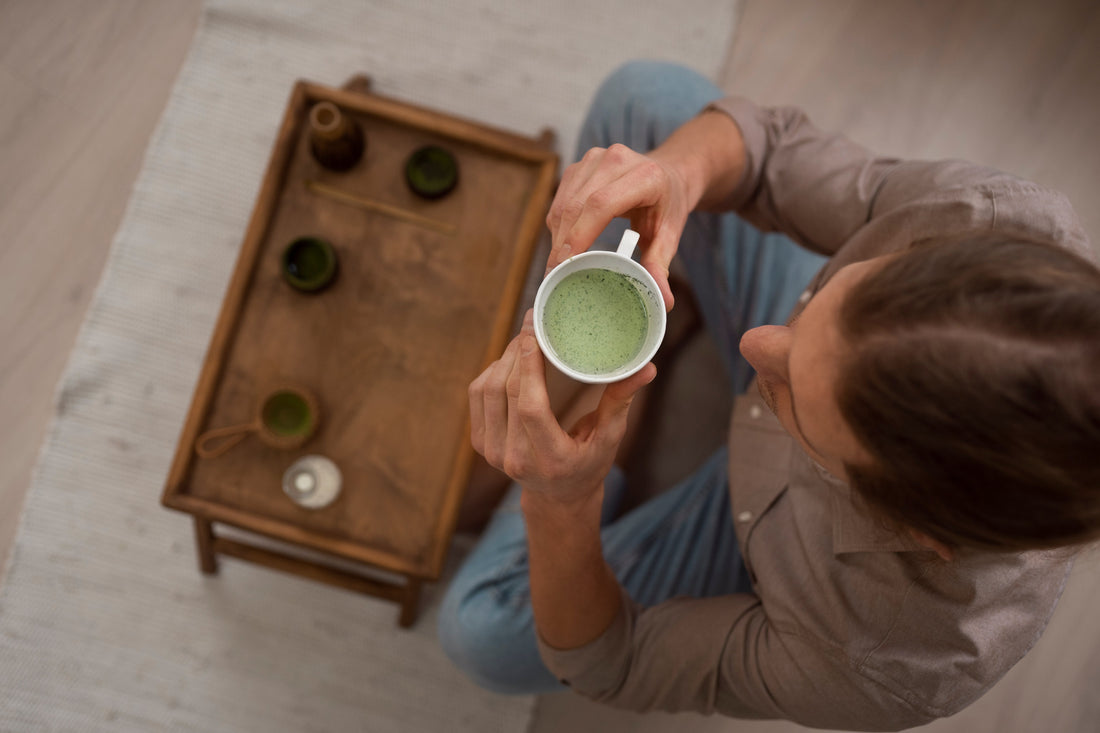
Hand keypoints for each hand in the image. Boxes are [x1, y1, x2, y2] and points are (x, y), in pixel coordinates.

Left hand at [469, 311, 656, 505]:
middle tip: (531, 324)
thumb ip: (620, 401)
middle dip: (517, 352)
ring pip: (487, 390)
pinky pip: (479, 396)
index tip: (533, 332)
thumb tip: (647, 367)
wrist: (558, 496)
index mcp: (549, 458)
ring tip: (524, 339)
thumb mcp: (610, 438)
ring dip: (504, 358)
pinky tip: (511, 361)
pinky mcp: (482, 443)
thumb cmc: (589, 464)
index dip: (528, 366)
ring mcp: (493, 453)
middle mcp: (515, 458)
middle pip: (506, 393)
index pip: (530, 408)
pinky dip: (492, 372)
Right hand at [545, 143, 694, 310]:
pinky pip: (560, 199)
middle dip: (563, 243)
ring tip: (558, 266)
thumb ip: (661, 265)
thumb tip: (663, 301)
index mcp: (644, 176)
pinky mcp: (579, 166)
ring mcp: (594, 159)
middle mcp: (615, 159)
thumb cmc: (668, 204)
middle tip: (555, 276)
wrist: (668, 173)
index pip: (601, 204)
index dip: (579, 234)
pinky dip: (558, 225)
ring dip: (557, 236)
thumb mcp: (670, 234)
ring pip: (563, 203)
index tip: (566, 264)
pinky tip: (564, 245)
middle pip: (577, 205)